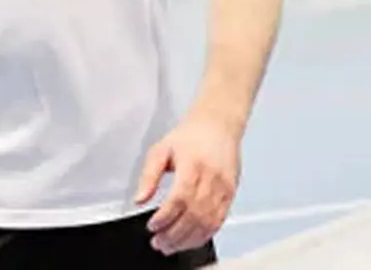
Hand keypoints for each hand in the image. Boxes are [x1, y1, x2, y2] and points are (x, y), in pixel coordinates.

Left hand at [135, 113, 240, 255]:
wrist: (219, 124)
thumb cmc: (191, 136)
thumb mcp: (161, 149)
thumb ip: (148, 175)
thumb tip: (139, 199)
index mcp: (193, 164)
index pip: (180, 197)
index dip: (166, 217)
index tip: (152, 227)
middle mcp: (211, 177)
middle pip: (194, 215)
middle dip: (174, 235)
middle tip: (158, 243)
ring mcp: (224, 188)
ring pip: (207, 222)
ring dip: (188, 240)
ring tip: (171, 246)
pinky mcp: (231, 194)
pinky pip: (219, 221)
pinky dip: (203, 235)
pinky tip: (190, 240)